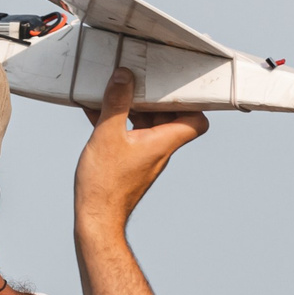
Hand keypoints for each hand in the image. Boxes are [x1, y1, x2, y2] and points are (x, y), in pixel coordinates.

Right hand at [76, 68, 208, 235]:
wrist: (96, 217)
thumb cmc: (106, 183)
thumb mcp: (107, 134)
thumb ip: (116, 103)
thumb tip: (123, 76)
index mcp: (163, 142)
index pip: (196, 121)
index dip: (192, 102)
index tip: (177, 85)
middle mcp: (160, 150)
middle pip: (170, 118)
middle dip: (155, 98)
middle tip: (142, 81)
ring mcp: (145, 157)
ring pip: (148, 125)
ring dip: (134, 108)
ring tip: (116, 93)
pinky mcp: (130, 163)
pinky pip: (130, 135)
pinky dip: (120, 122)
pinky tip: (98, 112)